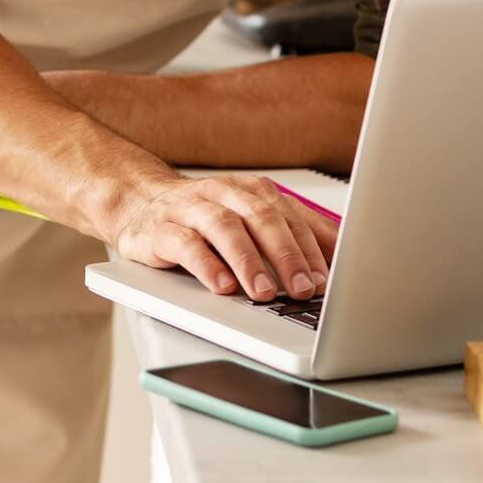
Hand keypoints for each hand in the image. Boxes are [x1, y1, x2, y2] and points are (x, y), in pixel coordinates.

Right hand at [108, 173, 337, 300]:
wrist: (140, 203)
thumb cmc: (205, 219)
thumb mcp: (252, 220)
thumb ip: (294, 233)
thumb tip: (343, 255)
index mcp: (252, 191)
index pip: (289, 216)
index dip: (309, 248)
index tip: (327, 280)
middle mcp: (224, 194)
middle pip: (260, 217)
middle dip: (285, 254)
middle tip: (302, 288)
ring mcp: (190, 208)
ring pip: (223, 227)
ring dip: (247, 260)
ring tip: (262, 292)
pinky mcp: (160, 229)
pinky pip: (184, 243)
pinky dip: (205, 264)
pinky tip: (221, 286)